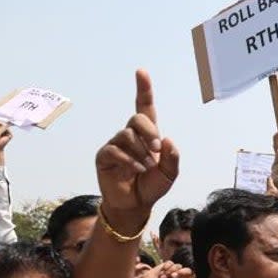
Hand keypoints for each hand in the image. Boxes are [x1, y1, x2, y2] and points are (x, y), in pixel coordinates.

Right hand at [95, 70, 178, 221]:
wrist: (136, 204)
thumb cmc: (152, 185)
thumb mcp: (170, 173)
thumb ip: (172, 157)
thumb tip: (167, 139)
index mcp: (148, 135)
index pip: (144, 108)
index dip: (143, 90)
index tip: (141, 72)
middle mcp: (130, 136)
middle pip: (137, 119)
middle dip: (149, 132)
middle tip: (156, 149)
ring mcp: (116, 144)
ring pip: (127, 136)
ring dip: (141, 152)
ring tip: (146, 167)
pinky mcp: (104, 156)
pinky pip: (115, 150)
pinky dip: (129, 160)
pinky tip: (136, 170)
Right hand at [134, 261, 194, 277]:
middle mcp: (180, 276)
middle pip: (187, 270)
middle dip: (181, 272)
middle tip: (173, 276)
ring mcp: (174, 269)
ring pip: (178, 266)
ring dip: (171, 271)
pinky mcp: (167, 265)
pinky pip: (170, 262)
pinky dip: (166, 267)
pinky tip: (161, 273)